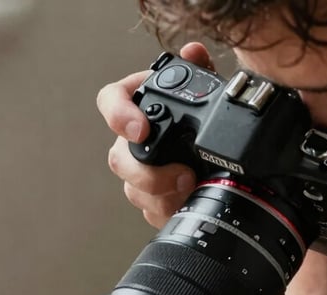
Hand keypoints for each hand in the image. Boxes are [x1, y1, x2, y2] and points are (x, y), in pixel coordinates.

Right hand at [96, 42, 214, 227]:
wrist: (215, 154)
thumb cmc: (201, 120)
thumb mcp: (207, 93)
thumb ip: (201, 71)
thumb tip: (195, 52)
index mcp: (138, 106)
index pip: (111, 101)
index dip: (119, 115)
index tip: (140, 129)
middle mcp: (131, 141)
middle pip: (119, 159)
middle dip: (147, 173)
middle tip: (182, 175)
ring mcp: (138, 173)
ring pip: (134, 190)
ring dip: (162, 196)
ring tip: (191, 191)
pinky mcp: (151, 200)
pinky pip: (150, 211)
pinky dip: (169, 211)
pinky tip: (187, 205)